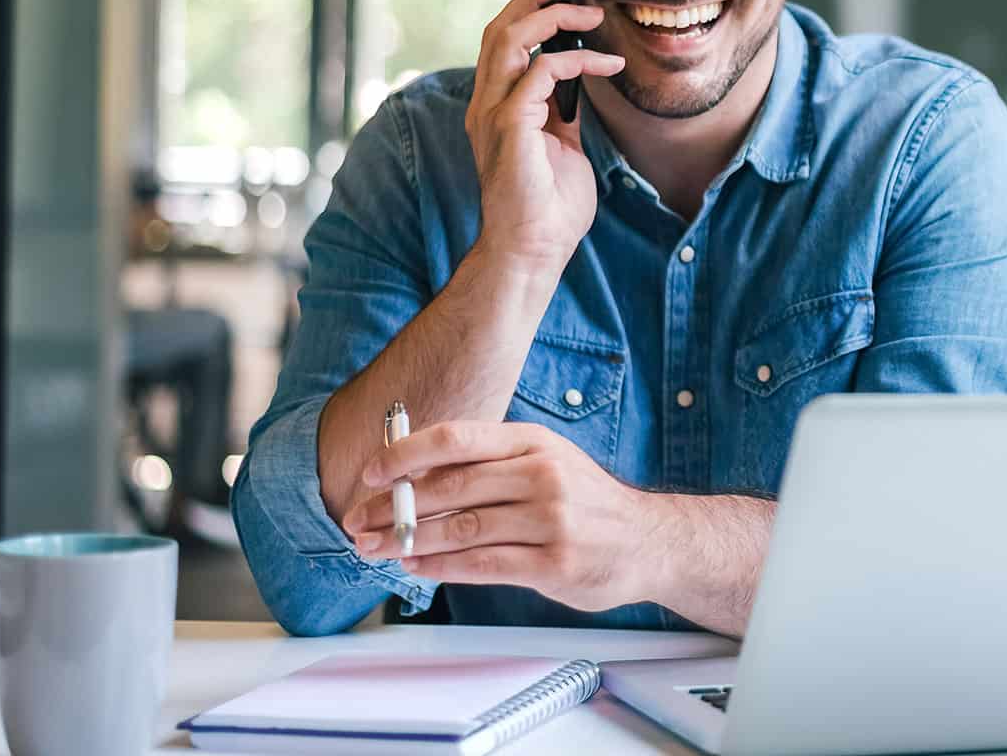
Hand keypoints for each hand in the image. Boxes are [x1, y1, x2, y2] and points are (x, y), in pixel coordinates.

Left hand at [342, 420, 653, 611]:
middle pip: (450, 487)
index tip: (369, 474)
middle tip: (357, 521)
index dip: (405, 454)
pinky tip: (416, 567)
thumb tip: (415, 474)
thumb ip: (489, 465)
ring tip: (376, 548)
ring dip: (408, 542)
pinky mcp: (554, 563)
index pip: (456, 438)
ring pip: (460, 529)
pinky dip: (441, 568)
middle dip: (394, 507)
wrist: (648, 540)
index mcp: (533, 442)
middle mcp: (543, 475)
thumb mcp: (545, 462)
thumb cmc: (585, 502)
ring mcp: (551, 520)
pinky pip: (482, 565)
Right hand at [466, 0, 624, 271]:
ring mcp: (492, 114)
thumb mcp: (561, 146)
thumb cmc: (550, 207)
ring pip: (509, 39)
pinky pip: (537, 73)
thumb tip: (578, 84)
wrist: (534, 250)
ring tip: (588, 12)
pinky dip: (573, 61)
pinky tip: (606, 65)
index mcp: (496, 107)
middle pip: (499, 28)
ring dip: (550, 17)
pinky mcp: (509, 126)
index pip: (503, 41)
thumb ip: (561, 112)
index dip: (527, 8)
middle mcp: (486, 104)